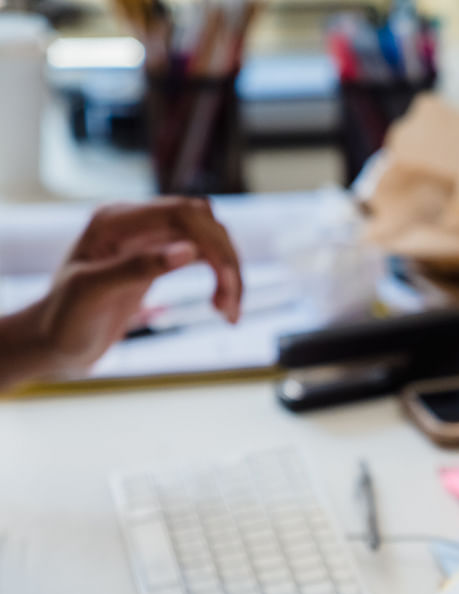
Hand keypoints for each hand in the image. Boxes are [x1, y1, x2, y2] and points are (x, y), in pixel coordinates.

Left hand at [0, 197, 241, 388]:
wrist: (55, 343)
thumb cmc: (65, 320)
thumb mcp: (94, 293)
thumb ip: (138, 268)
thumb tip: (189, 251)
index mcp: (116, 221)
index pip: (184, 213)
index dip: (214, 244)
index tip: (227, 284)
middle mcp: (136, 223)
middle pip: (205, 224)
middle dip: (227, 262)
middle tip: (231, 308)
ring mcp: (149, 240)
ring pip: (209, 241)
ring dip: (228, 274)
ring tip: (229, 314)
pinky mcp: (159, 260)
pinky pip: (203, 257)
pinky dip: (220, 281)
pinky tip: (222, 308)